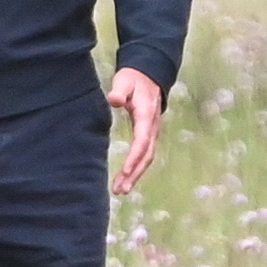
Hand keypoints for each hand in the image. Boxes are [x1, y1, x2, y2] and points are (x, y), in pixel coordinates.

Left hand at [108, 67, 164, 195]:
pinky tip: (126, 179)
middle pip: (146, 155)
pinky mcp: (149, 136)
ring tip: (121, 190)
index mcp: (146, 116)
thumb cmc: (133, 79)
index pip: (142, 140)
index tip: (125, 171)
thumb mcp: (125, 80)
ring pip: (147, 158)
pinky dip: (136, 169)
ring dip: (135, 175)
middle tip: (120, 190)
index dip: (134, 157)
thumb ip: (120, 90)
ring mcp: (153, 133)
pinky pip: (145, 156)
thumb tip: (114, 100)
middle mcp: (153, 128)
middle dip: (134, 174)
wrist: (149, 75)